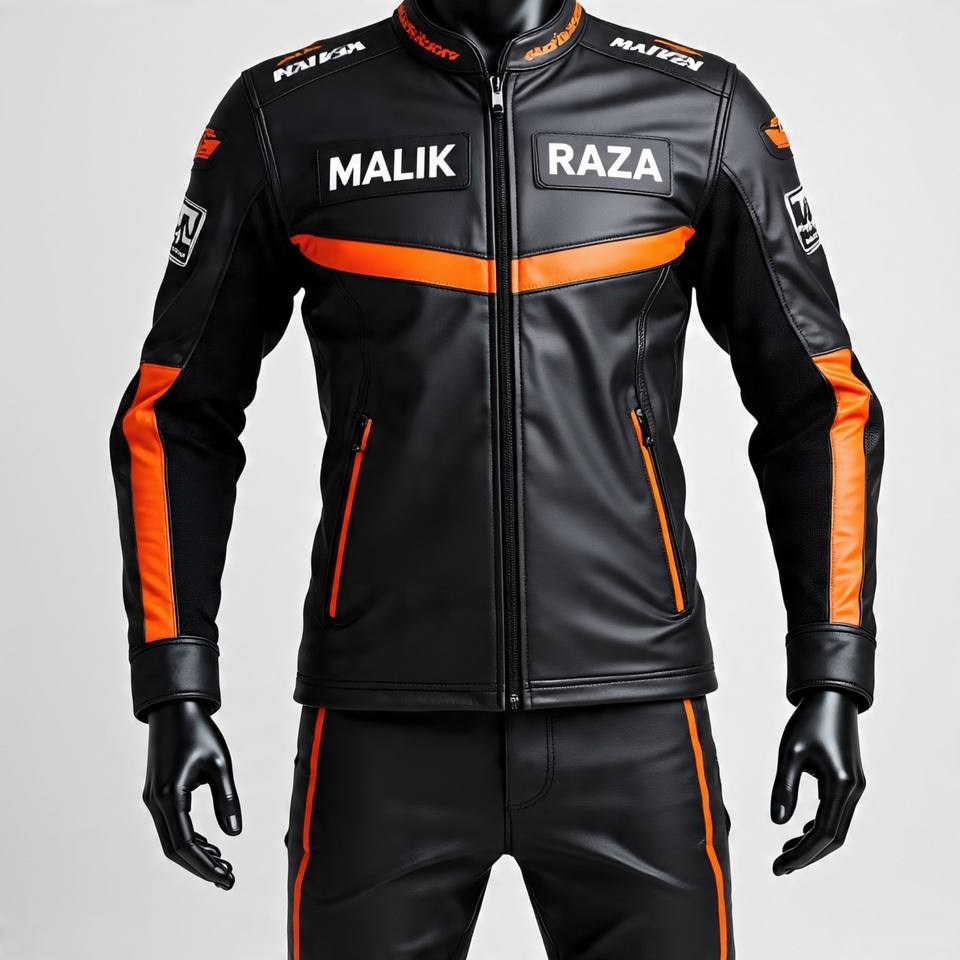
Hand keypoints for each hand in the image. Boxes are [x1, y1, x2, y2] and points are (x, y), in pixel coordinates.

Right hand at [143, 699, 241, 888]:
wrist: (175, 708)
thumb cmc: (200, 732)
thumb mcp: (221, 764)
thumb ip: (227, 799)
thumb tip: (234, 834)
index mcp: (170, 796)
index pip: (186, 845)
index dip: (205, 866)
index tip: (226, 878)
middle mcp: (156, 802)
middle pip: (175, 849)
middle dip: (201, 867)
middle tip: (228, 879)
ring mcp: (153, 799)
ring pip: (171, 840)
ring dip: (195, 855)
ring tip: (223, 865)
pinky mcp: (157, 794)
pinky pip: (171, 826)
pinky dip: (189, 839)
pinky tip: (210, 845)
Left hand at [770, 689, 864, 875]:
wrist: (831, 699)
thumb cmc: (809, 722)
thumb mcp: (790, 753)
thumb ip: (784, 788)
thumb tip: (777, 822)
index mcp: (841, 785)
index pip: (823, 834)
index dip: (802, 854)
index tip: (779, 866)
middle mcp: (853, 791)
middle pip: (832, 838)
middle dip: (807, 855)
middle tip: (780, 867)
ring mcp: (853, 787)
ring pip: (836, 828)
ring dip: (812, 843)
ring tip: (785, 853)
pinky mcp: (848, 782)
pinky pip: (836, 814)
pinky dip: (818, 827)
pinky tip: (800, 830)